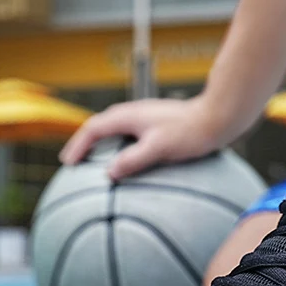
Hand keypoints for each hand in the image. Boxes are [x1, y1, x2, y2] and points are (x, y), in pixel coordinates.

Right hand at [59, 96, 226, 179]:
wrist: (216, 118)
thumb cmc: (189, 132)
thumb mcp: (159, 148)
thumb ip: (134, 159)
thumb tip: (109, 173)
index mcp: (128, 116)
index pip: (93, 129)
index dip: (78, 146)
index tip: (68, 164)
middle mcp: (133, 113)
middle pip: (99, 127)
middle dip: (84, 144)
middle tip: (73, 163)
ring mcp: (144, 117)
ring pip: (114, 130)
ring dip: (100, 144)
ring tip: (93, 161)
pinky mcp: (155, 124)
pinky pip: (127, 134)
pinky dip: (117, 145)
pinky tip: (124, 158)